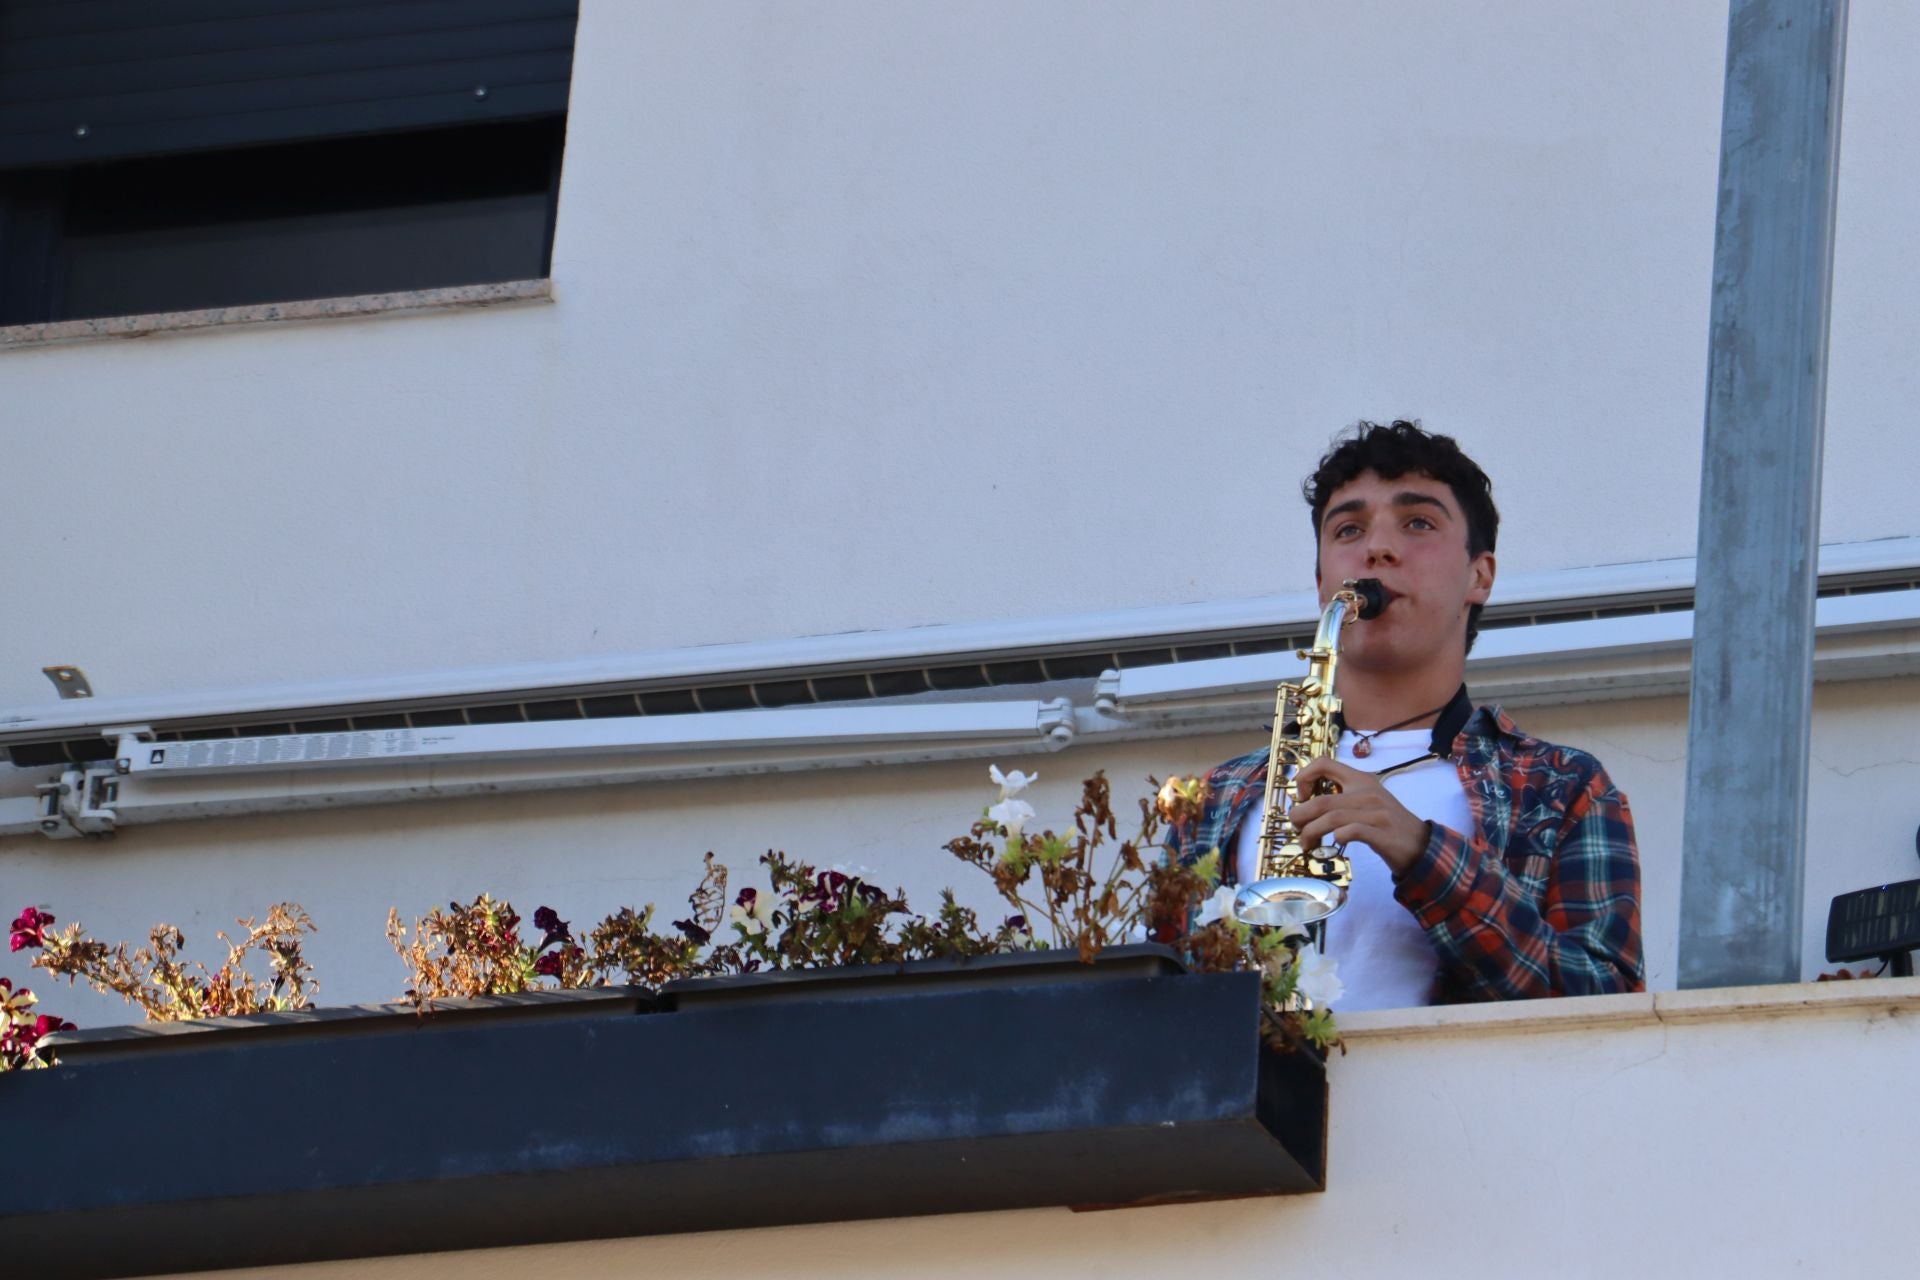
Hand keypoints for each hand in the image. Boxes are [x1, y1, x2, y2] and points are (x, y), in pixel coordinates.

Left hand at [1288, 758, 1429, 874]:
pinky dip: (1339, 836)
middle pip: (1322, 800)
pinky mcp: (1382, 833)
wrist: (1420, 844)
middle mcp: (1367, 792)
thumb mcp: (1366, 800)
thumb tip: (1307, 804)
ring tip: (1306, 842)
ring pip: (1332, 817)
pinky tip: (1335, 842)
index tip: (1301, 796)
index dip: (1305, 776)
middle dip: (1301, 816)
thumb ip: (1342, 797)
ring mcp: (1376, 813)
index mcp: (1361, 779)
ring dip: (1312, 832)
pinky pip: (1353, 831)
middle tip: (1296, 828)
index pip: (1325, 763)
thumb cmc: (1387, 824)